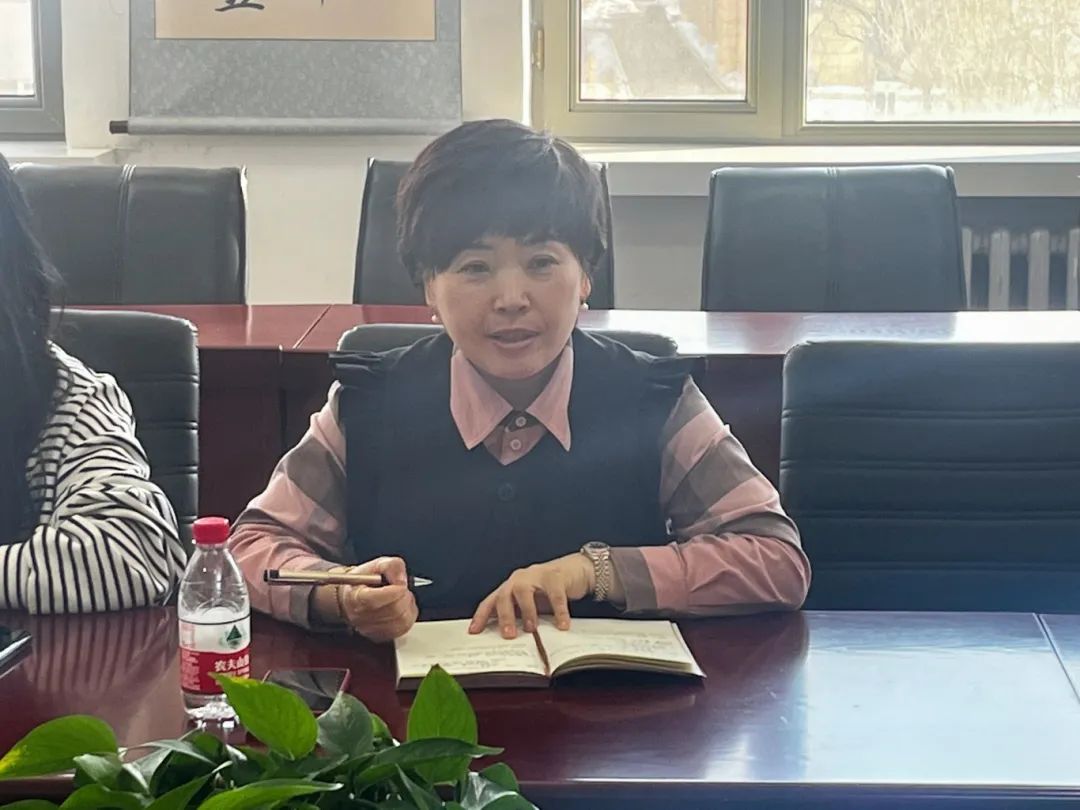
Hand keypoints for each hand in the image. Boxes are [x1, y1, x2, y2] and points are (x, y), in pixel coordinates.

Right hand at [338, 557, 417, 641]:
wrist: (356, 595)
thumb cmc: (365, 580)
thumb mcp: (377, 564)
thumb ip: (391, 566)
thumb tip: (401, 580)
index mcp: (355, 597)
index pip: (375, 600)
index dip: (393, 591)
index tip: (400, 585)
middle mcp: (360, 617)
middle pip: (393, 610)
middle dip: (403, 596)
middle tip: (401, 588)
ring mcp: (370, 629)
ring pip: (401, 620)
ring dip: (407, 606)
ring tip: (401, 597)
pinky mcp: (381, 636)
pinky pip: (404, 628)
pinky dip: (408, 615)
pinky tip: (402, 607)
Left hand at [469, 553, 594, 638]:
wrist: (573, 570)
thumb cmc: (548, 590)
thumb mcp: (531, 604)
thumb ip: (521, 617)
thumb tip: (512, 644)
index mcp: (509, 588)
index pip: (490, 602)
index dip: (481, 616)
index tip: (474, 632)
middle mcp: (518, 580)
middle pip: (504, 596)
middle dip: (504, 616)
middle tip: (508, 635)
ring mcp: (536, 576)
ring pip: (524, 591)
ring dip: (527, 611)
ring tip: (531, 629)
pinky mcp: (555, 576)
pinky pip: (555, 594)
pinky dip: (559, 611)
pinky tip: (562, 625)